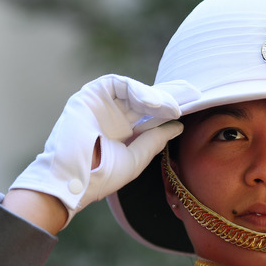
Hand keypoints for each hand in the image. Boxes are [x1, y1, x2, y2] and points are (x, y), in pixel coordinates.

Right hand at [9, 74, 198, 228]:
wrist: (73, 181)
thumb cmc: (101, 176)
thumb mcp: (137, 157)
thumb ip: (156, 139)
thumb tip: (178, 125)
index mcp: (122, 133)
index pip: (149, 115)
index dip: (168, 109)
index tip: (192, 106)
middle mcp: (112, 117)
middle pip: (143, 99)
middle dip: (167, 97)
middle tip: (190, 96)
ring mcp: (100, 105)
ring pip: (132, 89)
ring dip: (154, 96)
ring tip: (169, 108)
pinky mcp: (88, 96)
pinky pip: (116, 83)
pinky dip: (136, 89)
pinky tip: (151, 103)